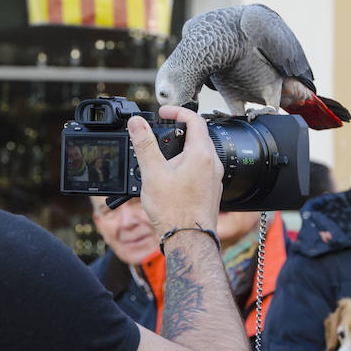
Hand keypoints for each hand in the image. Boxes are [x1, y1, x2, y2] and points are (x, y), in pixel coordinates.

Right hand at [128, 105, 222, 234]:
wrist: (188, 239)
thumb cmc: (174, 210)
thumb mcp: (152, 173)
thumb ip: (144, 145)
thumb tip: (136, 123)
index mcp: (201, 154)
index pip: (194, 119)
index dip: (177, 111)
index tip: (163, 112)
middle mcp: (212, 164)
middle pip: (198, 135)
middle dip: (178, 131)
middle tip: (160, 133)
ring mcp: (213, 178)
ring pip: (199, 153)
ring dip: (182, 149)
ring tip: (162, 158)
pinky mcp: (211, 190)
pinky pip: (200, 169)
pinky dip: (186, 165)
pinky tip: (171, 178)